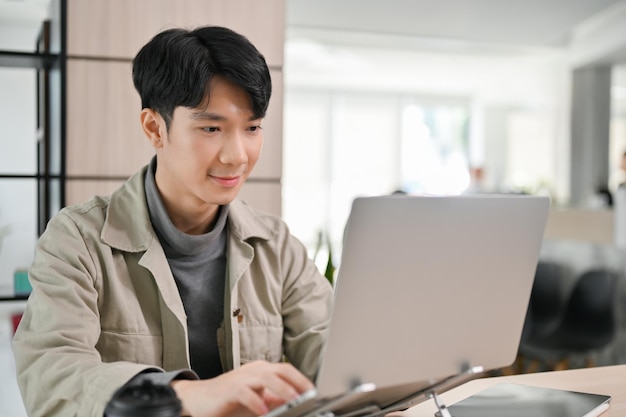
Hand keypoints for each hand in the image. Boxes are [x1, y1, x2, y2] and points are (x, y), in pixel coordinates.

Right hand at [171, 360, 313, 416]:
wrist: (199, 399)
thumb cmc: (229, 399)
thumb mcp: (256, 398)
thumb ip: (273, 398)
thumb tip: (293, 401)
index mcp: (262, 370)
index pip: (286, 370)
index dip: (301, 379)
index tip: (313, 391)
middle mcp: (254, 370)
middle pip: (280, 369)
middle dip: (296, 380)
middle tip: (308, 394)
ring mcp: (242, 377)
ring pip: (266, 377)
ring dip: (282, 389)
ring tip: (293, 400)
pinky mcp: (230, 389)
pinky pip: (245, 392)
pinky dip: (256, 402)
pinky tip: (263, 411)